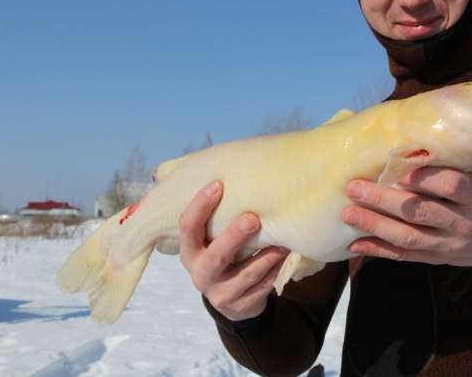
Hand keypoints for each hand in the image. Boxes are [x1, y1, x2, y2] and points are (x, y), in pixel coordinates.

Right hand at [179, 181, 289, 320]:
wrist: (233, 300)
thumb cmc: (225, 254)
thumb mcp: (212, 238)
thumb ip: (216, 213)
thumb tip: (230, 165)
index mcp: (190, 251)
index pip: (187, 227)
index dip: (200, 206)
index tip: (218, 184)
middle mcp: (200, 273)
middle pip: (215, 256)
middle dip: (234, 237)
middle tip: (253, 218)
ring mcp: (220, 293)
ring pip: (245, 275)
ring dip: (265, 257)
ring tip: (282, 242)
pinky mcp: (240, 307)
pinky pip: (261, 288)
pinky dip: (274, 272)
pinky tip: (283, 258)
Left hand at [341, 168, 471, 266]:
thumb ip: (450, 163)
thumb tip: (408, 141)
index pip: (450, 185)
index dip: (424, 177)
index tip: (396, 167)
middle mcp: (463, 223)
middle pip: (421, 212)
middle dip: (384, 200)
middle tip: (354, 187)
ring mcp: (449, 244)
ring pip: (409, 237)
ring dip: (375, 225)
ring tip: (347, 213)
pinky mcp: (437, 259)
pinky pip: (405, 256)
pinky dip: (378, 250)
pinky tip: (354, 243)